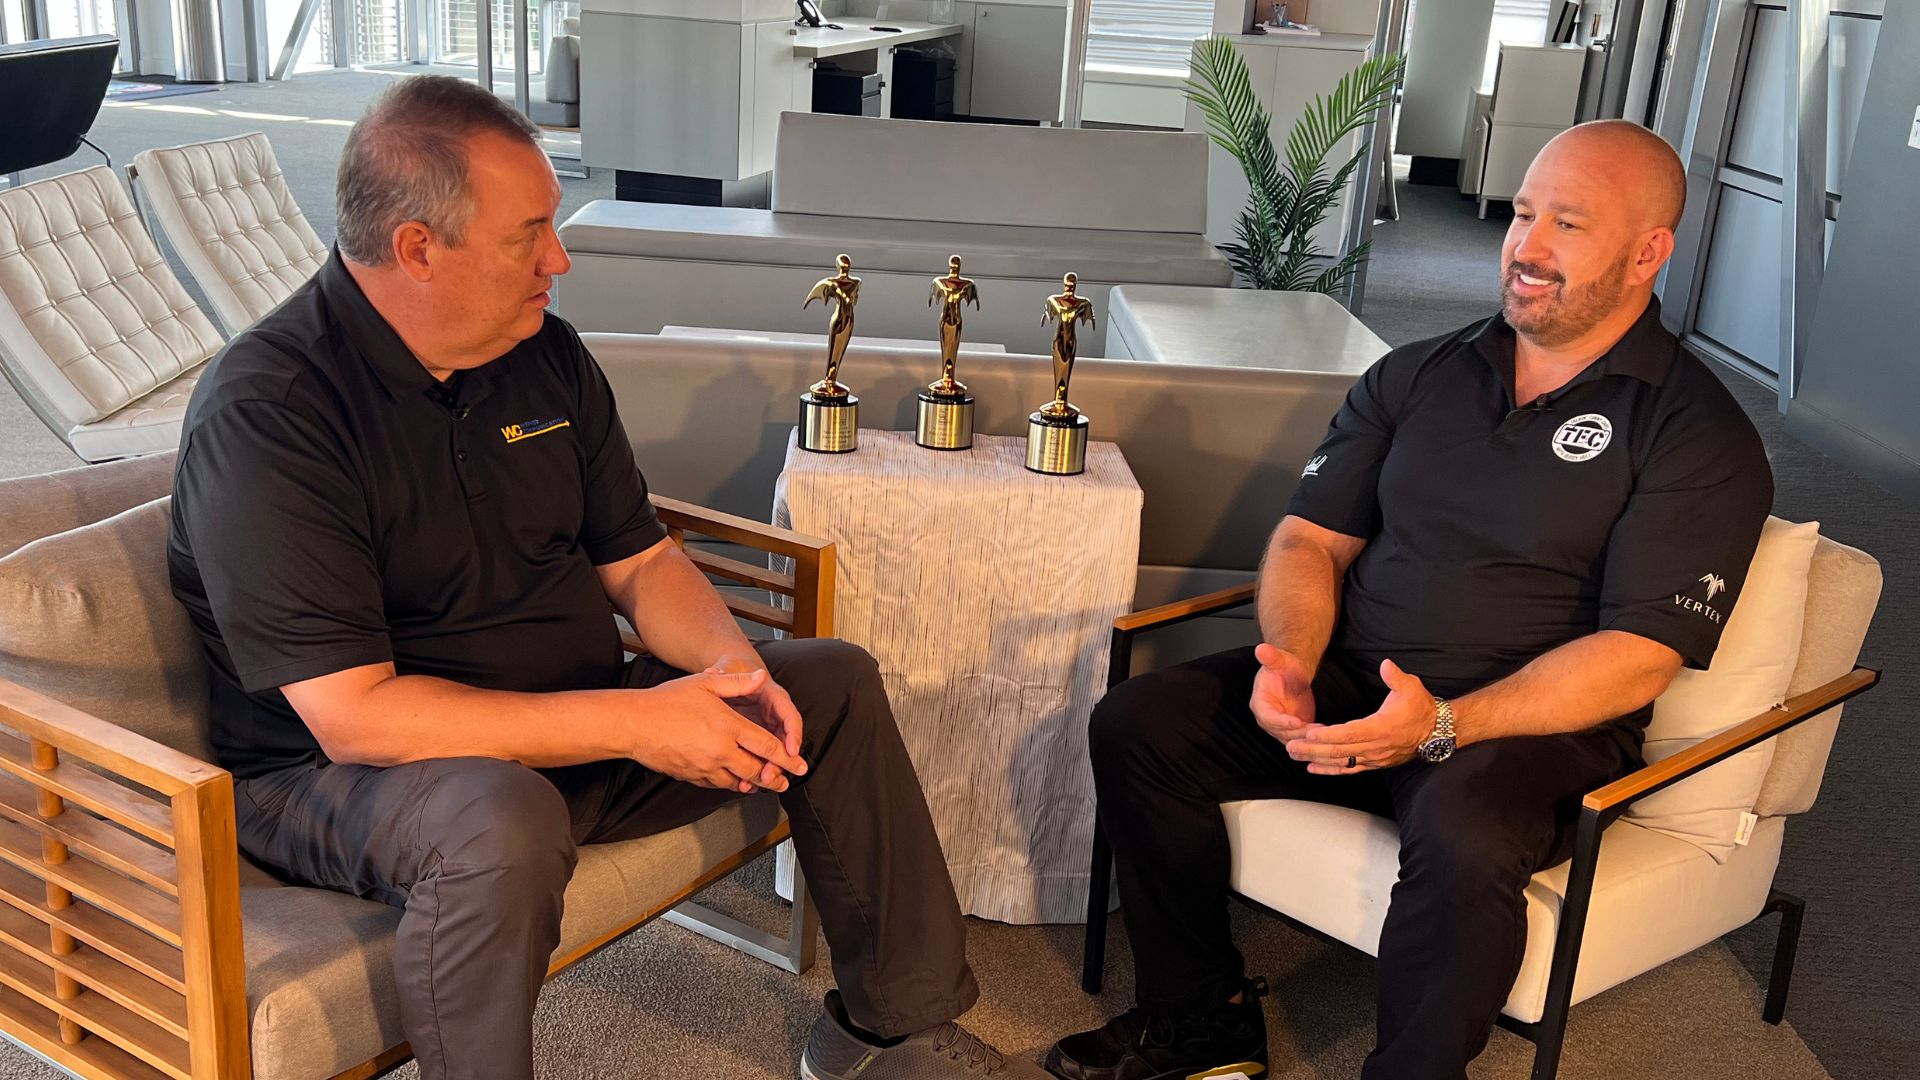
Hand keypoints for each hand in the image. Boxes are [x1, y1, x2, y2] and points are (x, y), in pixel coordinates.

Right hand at [632, 670, 808, 792]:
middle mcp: (720, 751)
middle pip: (756, 771)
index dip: (787, 758)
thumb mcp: (705, 684)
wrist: (634, 724)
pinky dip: (729, 784)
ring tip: (764, 785)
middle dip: (774, 778)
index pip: (767, 746)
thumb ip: (736, 682)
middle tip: (785, 781)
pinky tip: (734, 781)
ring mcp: (705, 767)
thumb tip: (760, 677)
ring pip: (737, 782)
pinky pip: (717, 785)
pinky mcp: (691, 776)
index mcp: (728, 727)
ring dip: (753, 784)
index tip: (799, 765)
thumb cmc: (667, 701)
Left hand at [706, 652, 805, 790]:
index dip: (793, 734)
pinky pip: (762, 755)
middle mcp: (775, 713)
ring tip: (760, 783)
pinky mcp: (757, 737)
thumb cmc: (733, 669)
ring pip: (775, 751)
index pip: (789, 715)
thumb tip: (714, 672)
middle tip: (771, 775)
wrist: (732, 674)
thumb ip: (724, 671)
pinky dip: (757, 769)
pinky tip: (748, 782)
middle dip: (781, 760)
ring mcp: (767, 726)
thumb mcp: (729, 667)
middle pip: (785, 740)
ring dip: (770, 768)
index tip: (791, 750)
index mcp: (773, 696)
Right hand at [1250, 643, 1315, 744]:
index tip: (1297, 722)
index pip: (1268, 717)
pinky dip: (1310, 740)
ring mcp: (1279, 727)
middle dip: (1297, 732)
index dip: (1281, 722)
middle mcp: (1267, 718)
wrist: (1293, 675)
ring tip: (1322, 731)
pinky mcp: (1292, 731)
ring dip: (1306, 737)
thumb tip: (1261, 648)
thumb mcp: (1279, 660)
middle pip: (1280, 732)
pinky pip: (1299, 740)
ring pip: (1291, 739)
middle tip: (1314, 729)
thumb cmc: (1284, 667)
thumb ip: (1270, 656)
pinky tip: (1324, 734)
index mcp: (1259, 703)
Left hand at [1286, 659, 1434, 774]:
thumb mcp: (1411, 687)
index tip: (1310, 734)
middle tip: (1291, 746)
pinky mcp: (1374, 763)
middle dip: (1314, 749)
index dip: (1330, 735)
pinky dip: (1330, 770)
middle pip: (1341, 751)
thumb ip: (1396, 677)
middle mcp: (1376, 746)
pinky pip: (1349, 769)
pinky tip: (1312, 768)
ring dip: (1317, 759)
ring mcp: (1374, 758)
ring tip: (1295, 755)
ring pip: (1342, 762)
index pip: (1351, 733)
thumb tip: (1385, 664)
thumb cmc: (1421, 708)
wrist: (1436, 731)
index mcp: (1382, 727)